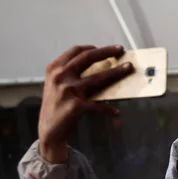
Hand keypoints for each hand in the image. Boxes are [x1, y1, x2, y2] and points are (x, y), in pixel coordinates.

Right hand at [38, 45, 133, 162]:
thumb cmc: (57, 107)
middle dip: (107, 52)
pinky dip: (108, 109)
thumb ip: (70, 74)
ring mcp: (68, 90)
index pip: (77, 51)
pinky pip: (99, 106)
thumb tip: (98, 67)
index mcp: (54, 69)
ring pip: (99, 78)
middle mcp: (60, 76)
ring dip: (117, 72)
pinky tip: (116, 112)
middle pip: (88, 58)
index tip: (108, 49)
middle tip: (121, 50)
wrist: (49, 131)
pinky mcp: (76, 106)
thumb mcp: (57, 86)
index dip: (94, 48)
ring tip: (129, 68)